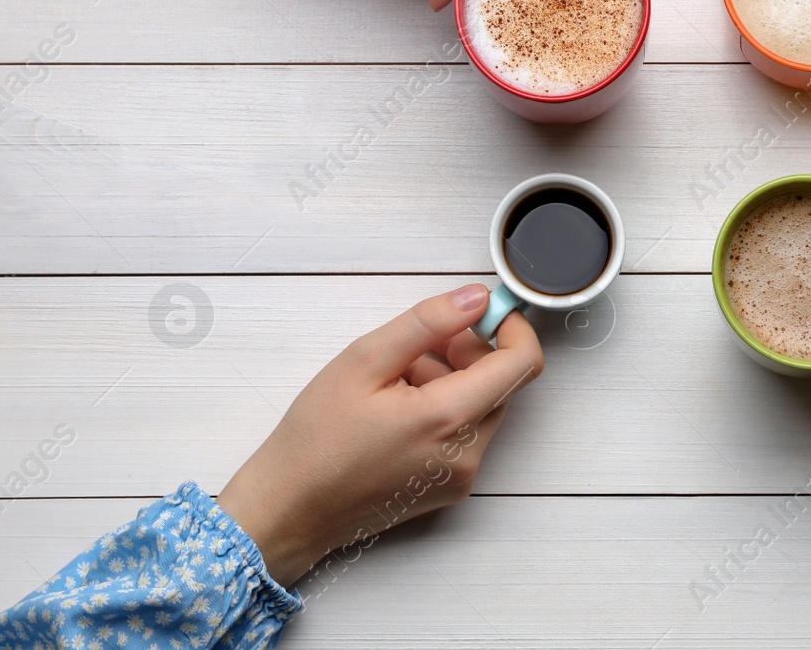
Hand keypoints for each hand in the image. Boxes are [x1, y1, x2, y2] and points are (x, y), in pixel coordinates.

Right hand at [216, 284, 541, 586]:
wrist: (288, 511)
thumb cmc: (315, 440)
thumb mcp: (364, 360)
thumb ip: (428, 323)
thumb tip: (477, 299)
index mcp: (451, 419)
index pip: (522, 363)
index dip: (512, 327)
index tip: (486, 311)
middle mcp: (468, 454)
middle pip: (500, 384)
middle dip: (468, 353)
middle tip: (415, 348)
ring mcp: (461, 477)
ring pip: (482, 407)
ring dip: (451, 382)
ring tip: (394, 383)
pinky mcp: (450, 490)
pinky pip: (466, 436)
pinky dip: (444, 412)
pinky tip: (396, 413)